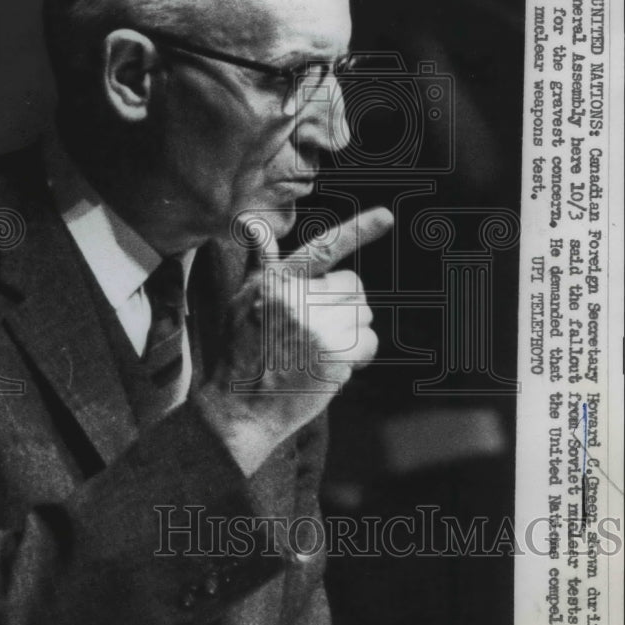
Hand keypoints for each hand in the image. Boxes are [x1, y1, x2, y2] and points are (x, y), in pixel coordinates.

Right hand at [196, 206, 393, 475]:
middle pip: (352, 286)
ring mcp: (318, 327)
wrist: (239, 408)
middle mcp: (297, 298)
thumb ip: (260, 263)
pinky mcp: (334, 354)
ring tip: (317, 350)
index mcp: (275, 281)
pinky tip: (328, 367)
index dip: (357, 231)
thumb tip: (250, 221)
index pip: (321, 251)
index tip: (386, 217)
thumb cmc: (240, 353)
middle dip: (344, 307)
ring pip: (363, 315)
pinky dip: (358, 358)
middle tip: (318, 330)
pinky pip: (369, 343)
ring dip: (351, 333)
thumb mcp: (241, 300)